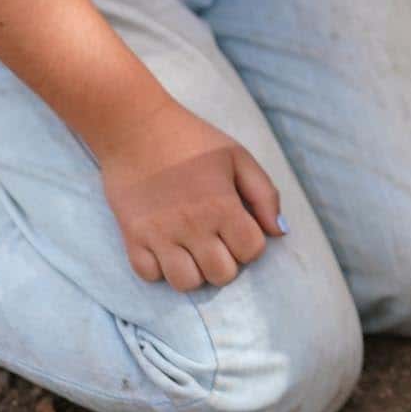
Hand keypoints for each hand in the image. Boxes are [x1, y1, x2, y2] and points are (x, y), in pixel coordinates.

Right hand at [97, 101, 283, 291]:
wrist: (136, 128)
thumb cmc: (192, 139)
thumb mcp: (238, 157)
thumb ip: (264, 195)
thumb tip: (279, 232)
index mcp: (222, 205)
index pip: (251, 251)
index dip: (251, 245)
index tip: (241, 230)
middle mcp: (192, 226)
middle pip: (221, 275)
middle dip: (226, 263)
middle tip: (217, 243)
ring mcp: (159, 235)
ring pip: (185, 284)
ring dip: (194, 272)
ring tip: (193, 251)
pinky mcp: (131, 237)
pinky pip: (148, 276)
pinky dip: (159, 269)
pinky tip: (166, 249)